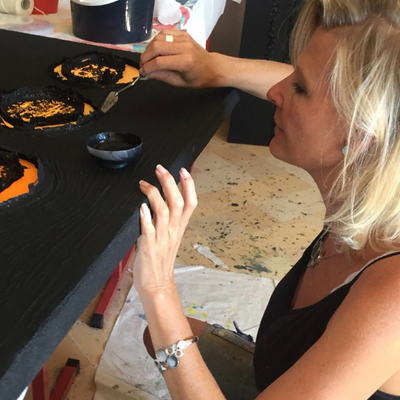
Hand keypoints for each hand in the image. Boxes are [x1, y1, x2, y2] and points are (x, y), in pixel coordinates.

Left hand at [133, 164, 197, 293]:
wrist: (157, 285)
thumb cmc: (161, 260)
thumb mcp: (170, 237)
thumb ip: (167, 220)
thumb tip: (159, 201)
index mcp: (179, 227)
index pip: (191, 203)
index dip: (189, 185)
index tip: (183, 170)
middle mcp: (172, 230)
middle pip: (177, 202)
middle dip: (170, 182)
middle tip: (160, 168)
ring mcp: (162, 238)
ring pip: (164, 211)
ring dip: (155, 194)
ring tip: (144, 183)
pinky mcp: (149, 247)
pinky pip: (149, 230)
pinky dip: (146, 217)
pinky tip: (141, 207)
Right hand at [140, 29, 221, 87]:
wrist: (211, 67)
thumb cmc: (197, 78)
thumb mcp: (179, 82)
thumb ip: (161, 76)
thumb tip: (146, 73)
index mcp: (185, 62)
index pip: (159, 62)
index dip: (147, 68)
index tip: (142, 73)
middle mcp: (184, 47)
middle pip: (156, 47)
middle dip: (145, 57)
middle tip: (143, 65)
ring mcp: (184, 38)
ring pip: (158, 38)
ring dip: (149, 48)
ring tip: (148, 58)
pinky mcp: (183, 33)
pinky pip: (164, 33)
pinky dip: (156, 41)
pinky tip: (156, 49)